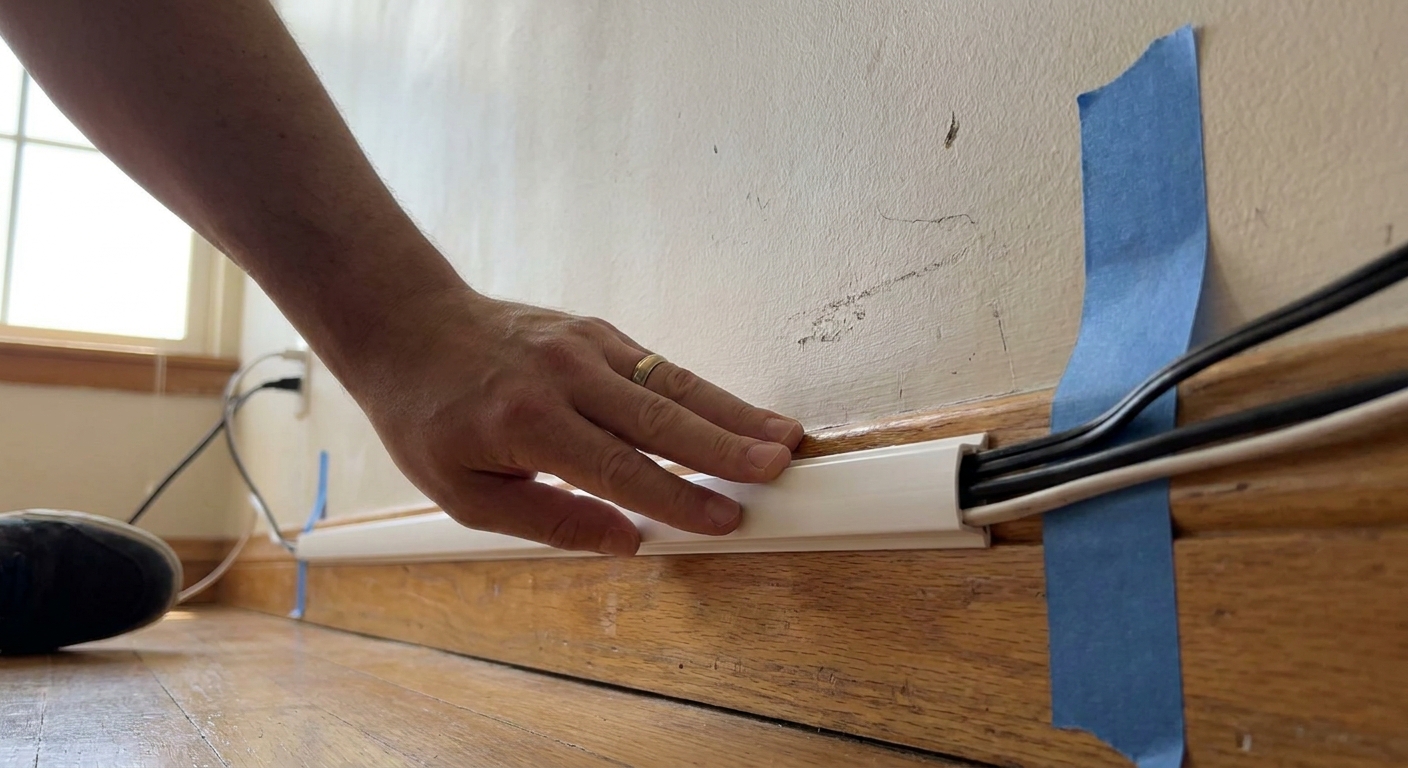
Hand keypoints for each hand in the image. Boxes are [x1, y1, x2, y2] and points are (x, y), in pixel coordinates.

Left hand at [337, 283, 804, 556]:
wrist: (406, 324)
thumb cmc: (428, 417)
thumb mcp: (464, 492)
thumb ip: (549, 521)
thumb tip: (629, 541)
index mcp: (527, 424)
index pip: (621, 469)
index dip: (680, 498)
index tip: (727, 519)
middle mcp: (563, 376)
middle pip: (662, 417)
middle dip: (728, 446)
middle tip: (780, 467)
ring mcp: (584, 344)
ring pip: (672, 382)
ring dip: (731, 412)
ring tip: (783, 436)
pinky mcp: (595, 329)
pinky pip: (657, 365)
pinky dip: (700, 391)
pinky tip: (735, 412)